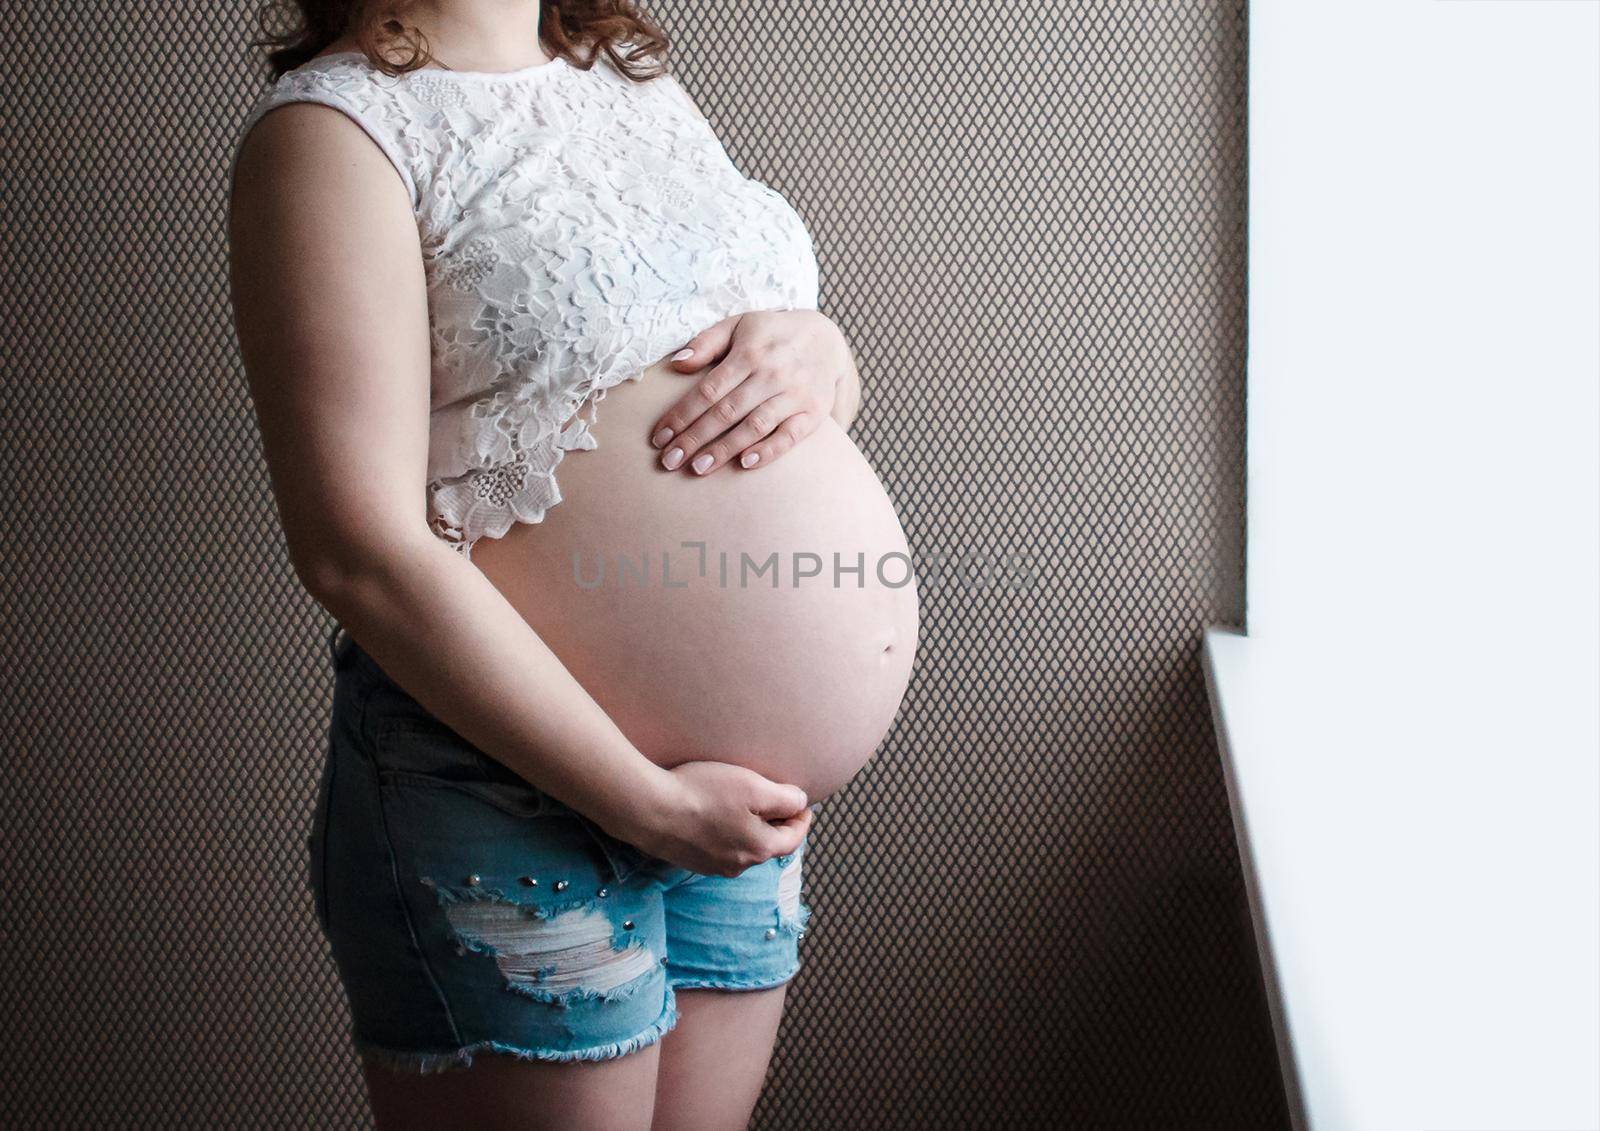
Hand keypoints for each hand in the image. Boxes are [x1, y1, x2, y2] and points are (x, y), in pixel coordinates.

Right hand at [623, 760, 813, 876]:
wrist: (649, 810)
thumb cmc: (703, 794)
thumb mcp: (753, 788)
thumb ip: (784, 798)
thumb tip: (801, 803)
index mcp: (759, 849)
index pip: (794, 839)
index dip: (802, 819)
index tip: (803, 804)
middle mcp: (739, 865)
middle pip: (768, 845)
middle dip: (776, 824)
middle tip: (777, 803)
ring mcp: (712, 866)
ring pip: (743, 848)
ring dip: (750, 829)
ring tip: (746, 807)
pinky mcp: (691, 860)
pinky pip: (719, 848)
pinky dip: (727, 833)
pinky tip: (716, 815)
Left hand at [649, 309, 854, 475]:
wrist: (827, 339)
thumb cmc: (771, 335)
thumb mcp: (739, 325)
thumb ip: (706, 343)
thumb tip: (676, 364)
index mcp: (749, 353)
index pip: (707, 391)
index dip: (681, 415)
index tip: (660, 438)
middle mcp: (771, 374)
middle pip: (726, 412)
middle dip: (694, 438)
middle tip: (670, 461)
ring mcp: (794, 394)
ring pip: (754, 426)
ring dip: (724, 449)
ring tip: (698, 468)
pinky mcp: (813, 412)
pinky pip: (789, 436)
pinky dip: (768, 451)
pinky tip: (745, 464)